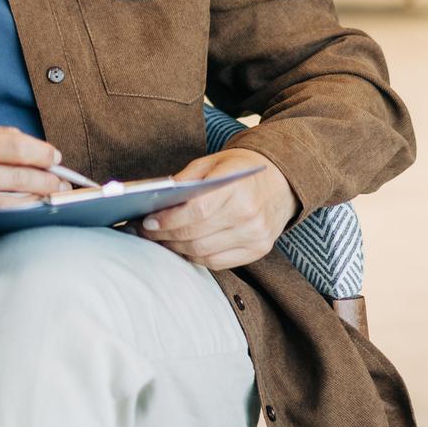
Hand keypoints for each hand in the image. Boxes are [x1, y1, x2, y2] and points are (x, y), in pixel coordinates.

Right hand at [0, 125, 69, 234]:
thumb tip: (26, 143)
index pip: (13, 146)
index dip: (41, 152)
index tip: (54, 157)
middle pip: (19, 176)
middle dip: (48, 180)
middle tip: (62, 182)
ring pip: (12, 203)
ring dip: (38, 200)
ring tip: (51, 197)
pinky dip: (16, 216)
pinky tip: (27, 211)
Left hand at [138, 147, 297, 269]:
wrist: (282, 181)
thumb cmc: (239, 170)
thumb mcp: (212, 163)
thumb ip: (185, 180)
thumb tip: (154, 200)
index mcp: (236, 188)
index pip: (197, 211)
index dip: (169, 220)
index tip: (147, 222)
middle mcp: (248, 215)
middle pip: (196, 235)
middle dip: (165, 236)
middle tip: (146, 232)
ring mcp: (255, 236)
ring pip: (204, 252)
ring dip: (176, 248)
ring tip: (160, 240)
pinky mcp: (258, 250)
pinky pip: (217, 262)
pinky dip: (195, 257)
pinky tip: (182, 248)